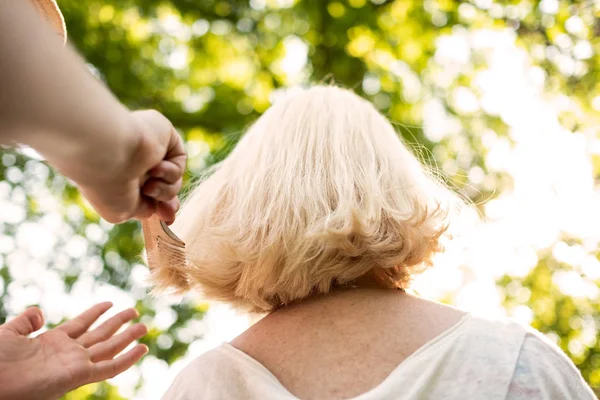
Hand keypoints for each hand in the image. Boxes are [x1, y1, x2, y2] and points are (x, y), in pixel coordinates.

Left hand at [0, 302, 147, 399]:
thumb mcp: (8, 333)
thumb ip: (26, 320)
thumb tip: (40, 313)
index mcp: (52, 342)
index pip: (81, 324)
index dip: (95, 312)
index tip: (110, 302)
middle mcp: (68, 353)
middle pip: (100, 335)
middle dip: (118, 323)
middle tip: (135, 312)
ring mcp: (75, 364)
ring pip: (109, 349)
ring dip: (128, 338)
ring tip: (144, 327)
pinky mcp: (79, 376)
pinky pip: (109, 368)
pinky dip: (128, 359)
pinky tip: (142, 349)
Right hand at [76, 109, 186, 224]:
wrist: (108, 153)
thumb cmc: (108, 183)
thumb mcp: (120, 211)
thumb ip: (139, 210)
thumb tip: (154, 208)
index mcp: (120, 175)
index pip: (147, 194)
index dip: (159, 208)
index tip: (166, 219)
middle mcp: (134, 161)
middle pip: (164, 188)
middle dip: (167, 202)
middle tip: (167, 211)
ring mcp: (149, 148)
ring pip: (173, 179)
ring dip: (166, 190)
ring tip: (150, 187)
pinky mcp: (164, 134)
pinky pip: (179, 160)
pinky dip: (171, 171)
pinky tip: (155, 167)